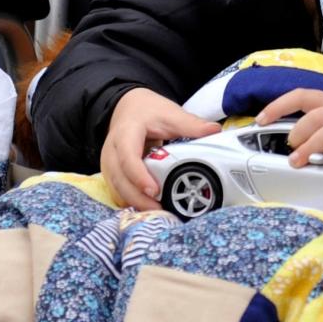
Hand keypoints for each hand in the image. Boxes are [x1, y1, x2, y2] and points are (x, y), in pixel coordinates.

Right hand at [102, 87, 220, 210]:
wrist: (128, 108)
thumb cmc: (148, 111)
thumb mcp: (169, 113)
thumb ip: (190, 124)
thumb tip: (214, 130)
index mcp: (125, 133)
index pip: (127, 156)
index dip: (139, 175)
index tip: (154, 190)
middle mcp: (111, 150)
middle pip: (119, 179)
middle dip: (138, 198)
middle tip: (161, 210)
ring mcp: (108, 164)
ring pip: (116, 189)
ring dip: (135, 203)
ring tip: (159, 213)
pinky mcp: (112, 174)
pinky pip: (118, 192)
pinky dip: (132, 202)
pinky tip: (150, 208)